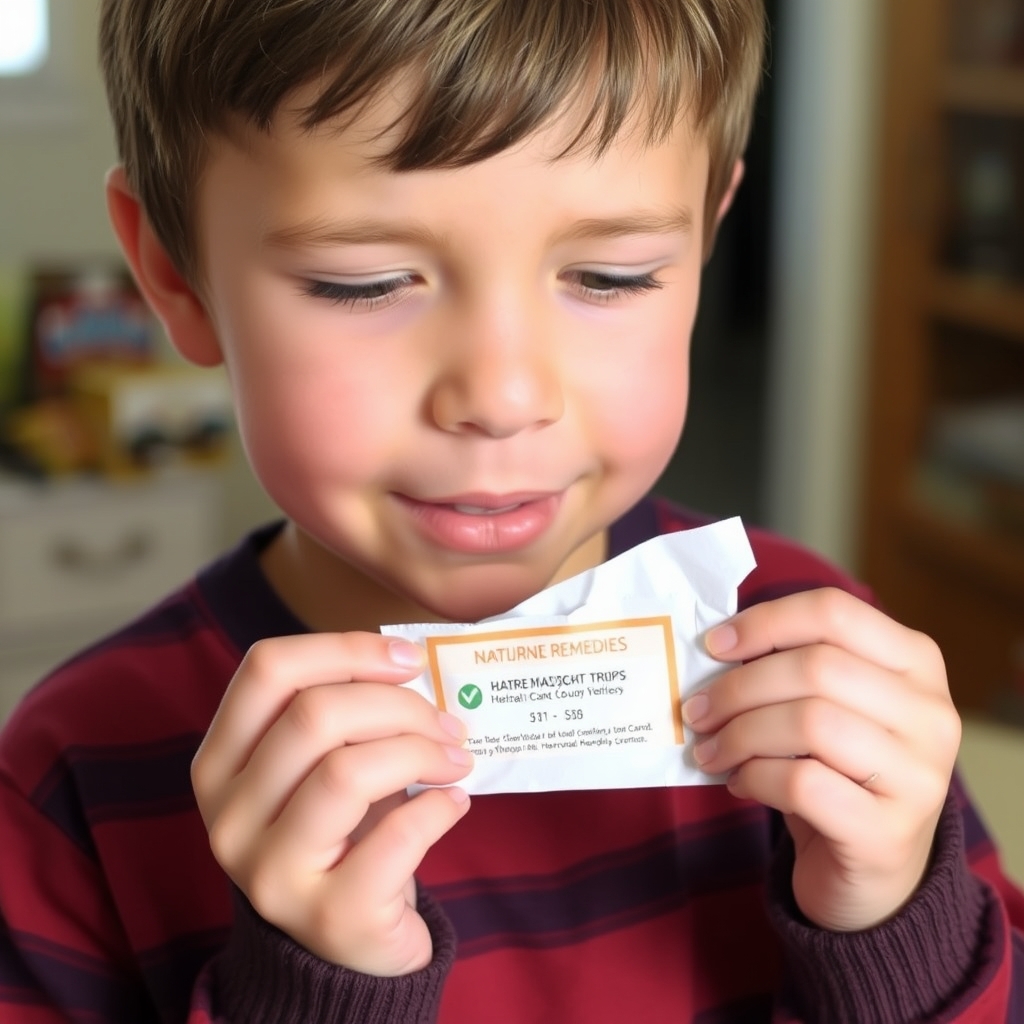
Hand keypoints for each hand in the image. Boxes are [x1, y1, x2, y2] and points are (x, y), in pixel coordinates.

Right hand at [191, 632, 471, 974]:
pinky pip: (394, 838)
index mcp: (220, 762)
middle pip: (313, 715)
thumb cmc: (343, 829)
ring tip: (456, 758)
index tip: (408, 658)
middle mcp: (228, 817)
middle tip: (447, 721)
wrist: (348, 941)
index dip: (345, 648)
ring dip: (421, 751)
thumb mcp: (323, 763)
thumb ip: (347, 709)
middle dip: (399, 705)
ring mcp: (270, 873)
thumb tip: (411, 661)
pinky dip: (439, 808)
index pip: (266, 669)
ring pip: (346, 772)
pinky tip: (454, 802)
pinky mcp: (328, 918)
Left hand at [682, 587, 959, 931]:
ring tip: (710, 750)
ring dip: (740, 734)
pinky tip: (739, 782)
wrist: (874, 874)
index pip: (834, 612)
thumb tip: (716, 646)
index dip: (765, 622)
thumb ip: (791, 668)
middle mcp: (932, 714)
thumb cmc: (839, 771)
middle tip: (698, 710)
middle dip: (740, 687)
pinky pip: (802, 783)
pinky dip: (755, 777)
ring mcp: (919, 776)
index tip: (714, 644)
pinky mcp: (888, 832)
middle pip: (815, 667)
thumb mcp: (828, 706)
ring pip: (809, 722)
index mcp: (917, 663)